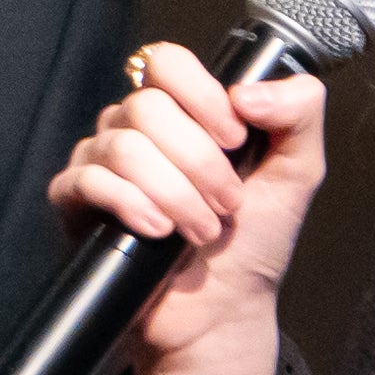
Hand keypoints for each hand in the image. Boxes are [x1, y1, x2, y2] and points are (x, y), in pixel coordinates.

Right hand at [49, 37, 331, 374]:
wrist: (221, 311)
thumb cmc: (253, 242)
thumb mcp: (298, 171)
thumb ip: (298, 112)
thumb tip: (248, 92)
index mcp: (182, 110)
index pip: (166, 62)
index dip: (201, 95)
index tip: (236, 139)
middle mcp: (135, 127)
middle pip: (147, 106)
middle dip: (199, 162)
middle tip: (228, 204)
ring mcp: (100, 162)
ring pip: (123, 146)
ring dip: (175, 193)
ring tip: (201, 230)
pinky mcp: (76, 204)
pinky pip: (89, 182)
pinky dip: (132, 205)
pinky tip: (159, 232)